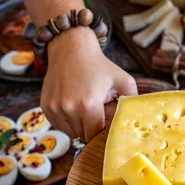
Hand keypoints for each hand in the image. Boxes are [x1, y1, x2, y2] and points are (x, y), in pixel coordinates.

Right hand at [41, 27, 136, 142]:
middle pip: (82, 135)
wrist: (71, 48)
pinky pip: (59, 125)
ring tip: (85, 109)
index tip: (106, 126)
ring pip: (70, 132)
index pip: (95, 136)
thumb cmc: (99, 65)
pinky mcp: (46, 106)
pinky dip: (66, 121)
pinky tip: (73, 106)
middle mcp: (69, 109)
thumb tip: (138, 120)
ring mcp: (55, 108)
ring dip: (78, 126)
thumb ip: (133, 101)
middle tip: (97, 114)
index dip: (101, 134)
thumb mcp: (124, 80)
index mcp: (88, 105)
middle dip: (91, 129)